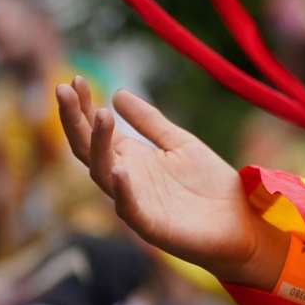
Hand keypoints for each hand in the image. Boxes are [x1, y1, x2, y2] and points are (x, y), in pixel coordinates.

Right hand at [56, 77, 281, 286]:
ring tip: (101, 116)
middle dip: (74, 120)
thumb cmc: (209, 184)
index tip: (75, 78)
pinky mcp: (151, 226)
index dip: (84, 106)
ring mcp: (135, 202)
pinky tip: (121, 169)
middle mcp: (125, 179)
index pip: (97, 131)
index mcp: (132, 159)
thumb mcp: (180, 142)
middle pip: (88, 148)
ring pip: (103, 173)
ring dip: (99, 145)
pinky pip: (129, 208)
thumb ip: (150, 121)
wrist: (240, 221)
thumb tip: (118, 93)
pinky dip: (123, 190)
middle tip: (64, 89)